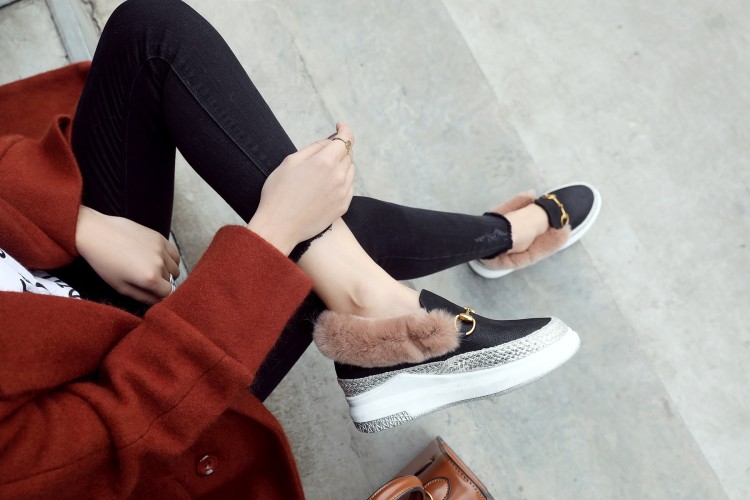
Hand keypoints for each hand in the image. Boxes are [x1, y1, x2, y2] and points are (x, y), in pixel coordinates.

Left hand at [75, 206, 180, 303]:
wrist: (96, 233)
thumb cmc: (104, 262)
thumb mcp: (120, 287)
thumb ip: (143, 297)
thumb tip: (159, 300)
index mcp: (149, 278)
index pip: (169, 293)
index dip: (161, 295)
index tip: (152, 293)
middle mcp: (159, 263)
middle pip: (171, 280)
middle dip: (161, 283)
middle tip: (144, 279)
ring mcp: (161, 249)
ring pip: (175, 267)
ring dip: (167, 271)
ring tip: (150, 269)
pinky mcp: (159, 237)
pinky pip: (174, 254)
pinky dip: (170, 260)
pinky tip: (158, 260)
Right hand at [248, 122, 355, 253]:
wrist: (279, 226)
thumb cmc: (279, 192)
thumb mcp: (291, 161)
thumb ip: (314, 148)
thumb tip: (330, 142)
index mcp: (325, 162)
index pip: (345, 139)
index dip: (344, 129)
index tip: (340, 126)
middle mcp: (339, 177)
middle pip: (348, 154)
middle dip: (338, 149)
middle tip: (323, 152)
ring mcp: (343, 193)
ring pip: (350, 171)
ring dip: (341, 165)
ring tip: (322, 171)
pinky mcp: (343, 206)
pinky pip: (348, 187)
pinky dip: (341, 181)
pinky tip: (326, 186)